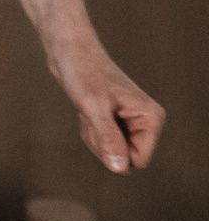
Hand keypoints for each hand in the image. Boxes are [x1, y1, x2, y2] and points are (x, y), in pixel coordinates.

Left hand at [52, 44, 162, 175]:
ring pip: (112, 152)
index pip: (138, 161)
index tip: (98, 127)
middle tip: (90, 116)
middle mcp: (147, 121)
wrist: (69, 51)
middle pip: (124, 158)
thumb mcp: (93, 107)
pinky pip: (103, 142)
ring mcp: (132, 121)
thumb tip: (121, 169)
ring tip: (88, 111)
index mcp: (152, 118)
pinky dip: (90, 131)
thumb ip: (108, 138)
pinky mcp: (117, 121)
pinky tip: (86, 111)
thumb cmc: (82, 74)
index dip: (114, 153)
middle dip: (102, 144)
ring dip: (94, 136)